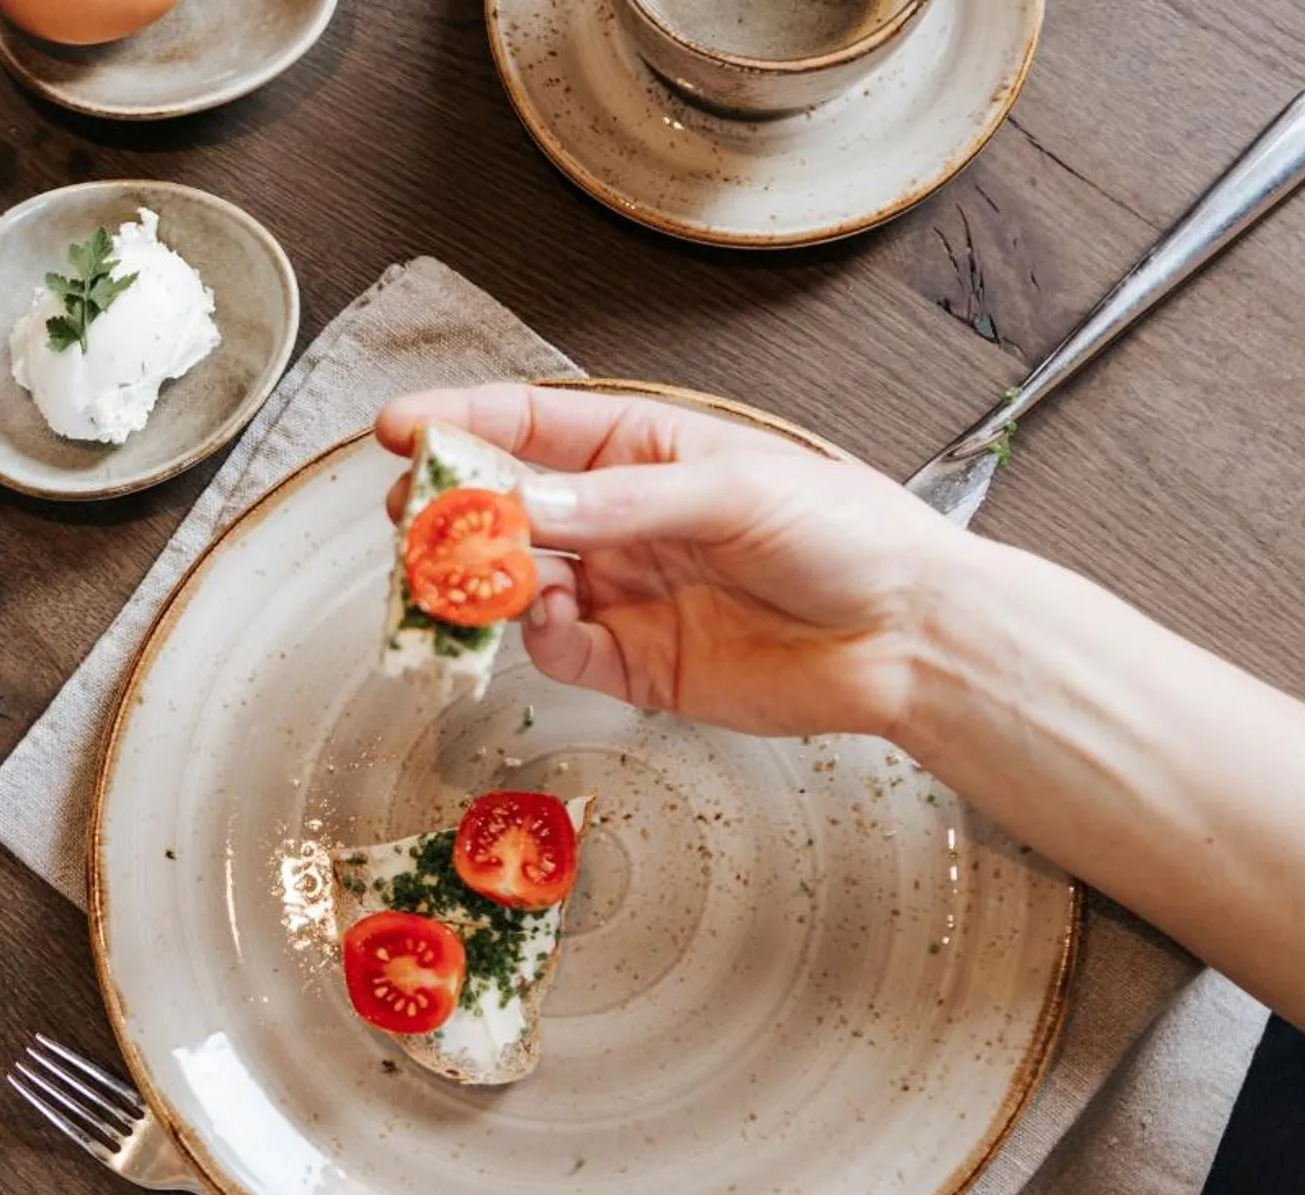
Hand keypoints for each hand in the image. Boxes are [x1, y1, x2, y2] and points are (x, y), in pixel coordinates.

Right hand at [376, 383, 972, 739]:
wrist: (905, 636)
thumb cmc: (843, 535)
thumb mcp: (732, 492)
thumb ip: (621, 504)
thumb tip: (522, 508)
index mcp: (644, 449)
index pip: (531, 425)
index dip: (461, 422)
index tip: (400, 428)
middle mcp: (621, 518)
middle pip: (506, 506)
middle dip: (450, 508)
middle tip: (409, 517)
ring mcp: (622, 590)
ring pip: (516, 581)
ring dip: (479, 579)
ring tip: (457, 578)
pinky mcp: (633, 662)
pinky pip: (556, 648)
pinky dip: (533, 637)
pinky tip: (542, 618)